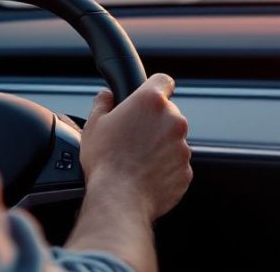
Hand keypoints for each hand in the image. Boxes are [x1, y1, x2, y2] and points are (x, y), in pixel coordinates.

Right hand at [80, 73, 191, 219]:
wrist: (119, 199)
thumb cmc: (105, 161)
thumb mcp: (94, 125)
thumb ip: (103, 103)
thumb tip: (106, 96)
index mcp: (151, 102)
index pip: (163, 81)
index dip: (154, 88)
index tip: (147, 99)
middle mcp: (173, 120)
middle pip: (168, 113)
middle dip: (154, 123)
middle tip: (133, 137)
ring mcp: (182, 147)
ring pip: (173, 140)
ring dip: (160, 146)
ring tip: (137, 160)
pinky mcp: (185, 171)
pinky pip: (176, 165)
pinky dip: (165, 168)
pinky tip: (145, 175)